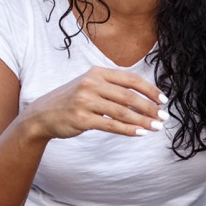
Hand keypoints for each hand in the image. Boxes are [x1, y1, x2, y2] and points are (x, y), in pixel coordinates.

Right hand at [24, 66, 166, 140]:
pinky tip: (140, 133)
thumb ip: (113, 88)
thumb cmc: (72, 100)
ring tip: (156, 127)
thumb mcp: (90, 86)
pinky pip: (111, 125)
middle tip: (163, 116)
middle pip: (129, 96)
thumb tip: (145, 99)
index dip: (149, 90)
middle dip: (149, 107)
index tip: (163, 100)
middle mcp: (91, 84)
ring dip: (142, 121)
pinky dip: (128, 130)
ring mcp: (85, 101)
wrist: (41, 115)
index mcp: (97, 73)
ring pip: (122, 112)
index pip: (130, 79)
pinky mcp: (81, 118)